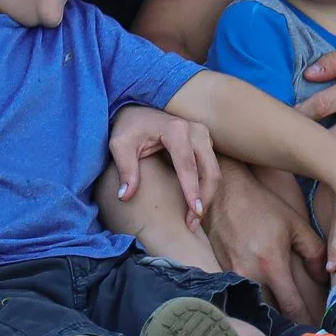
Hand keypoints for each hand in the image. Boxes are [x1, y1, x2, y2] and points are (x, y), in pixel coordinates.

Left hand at [108, 104, 219, 229]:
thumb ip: (125, 169)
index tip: (193, 213)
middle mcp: (195, 130)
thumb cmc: (129, 129)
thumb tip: (126, 195)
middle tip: (191, 224)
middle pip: (209, 170)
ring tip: (193, 219)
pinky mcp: (205, 142)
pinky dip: (206, 188)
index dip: (191, 190)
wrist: (137, 111)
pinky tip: (195, 205)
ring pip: (214, 171)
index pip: (188, 165)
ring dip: (207, 196)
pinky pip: (211, 168)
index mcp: (176, 129)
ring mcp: (203, 135)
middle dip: (204, 199)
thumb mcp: (120, 145)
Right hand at [205, 160, 328, 319]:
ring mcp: (233, 276)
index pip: (291, 307)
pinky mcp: (223, 272)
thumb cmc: (262, 206)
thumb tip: (323, 276)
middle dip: (287, 324)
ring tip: (285, 322)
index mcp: (271, 265)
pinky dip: (255, 301)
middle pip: (272, 313)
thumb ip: (314, 251)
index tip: (315, 333)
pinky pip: (242, 294)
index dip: (304, 323)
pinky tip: (265, 302)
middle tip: (303, 332)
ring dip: (270, 314)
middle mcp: (250, 275)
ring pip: (256, 306)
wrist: (223, 194)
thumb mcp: (294, 223)